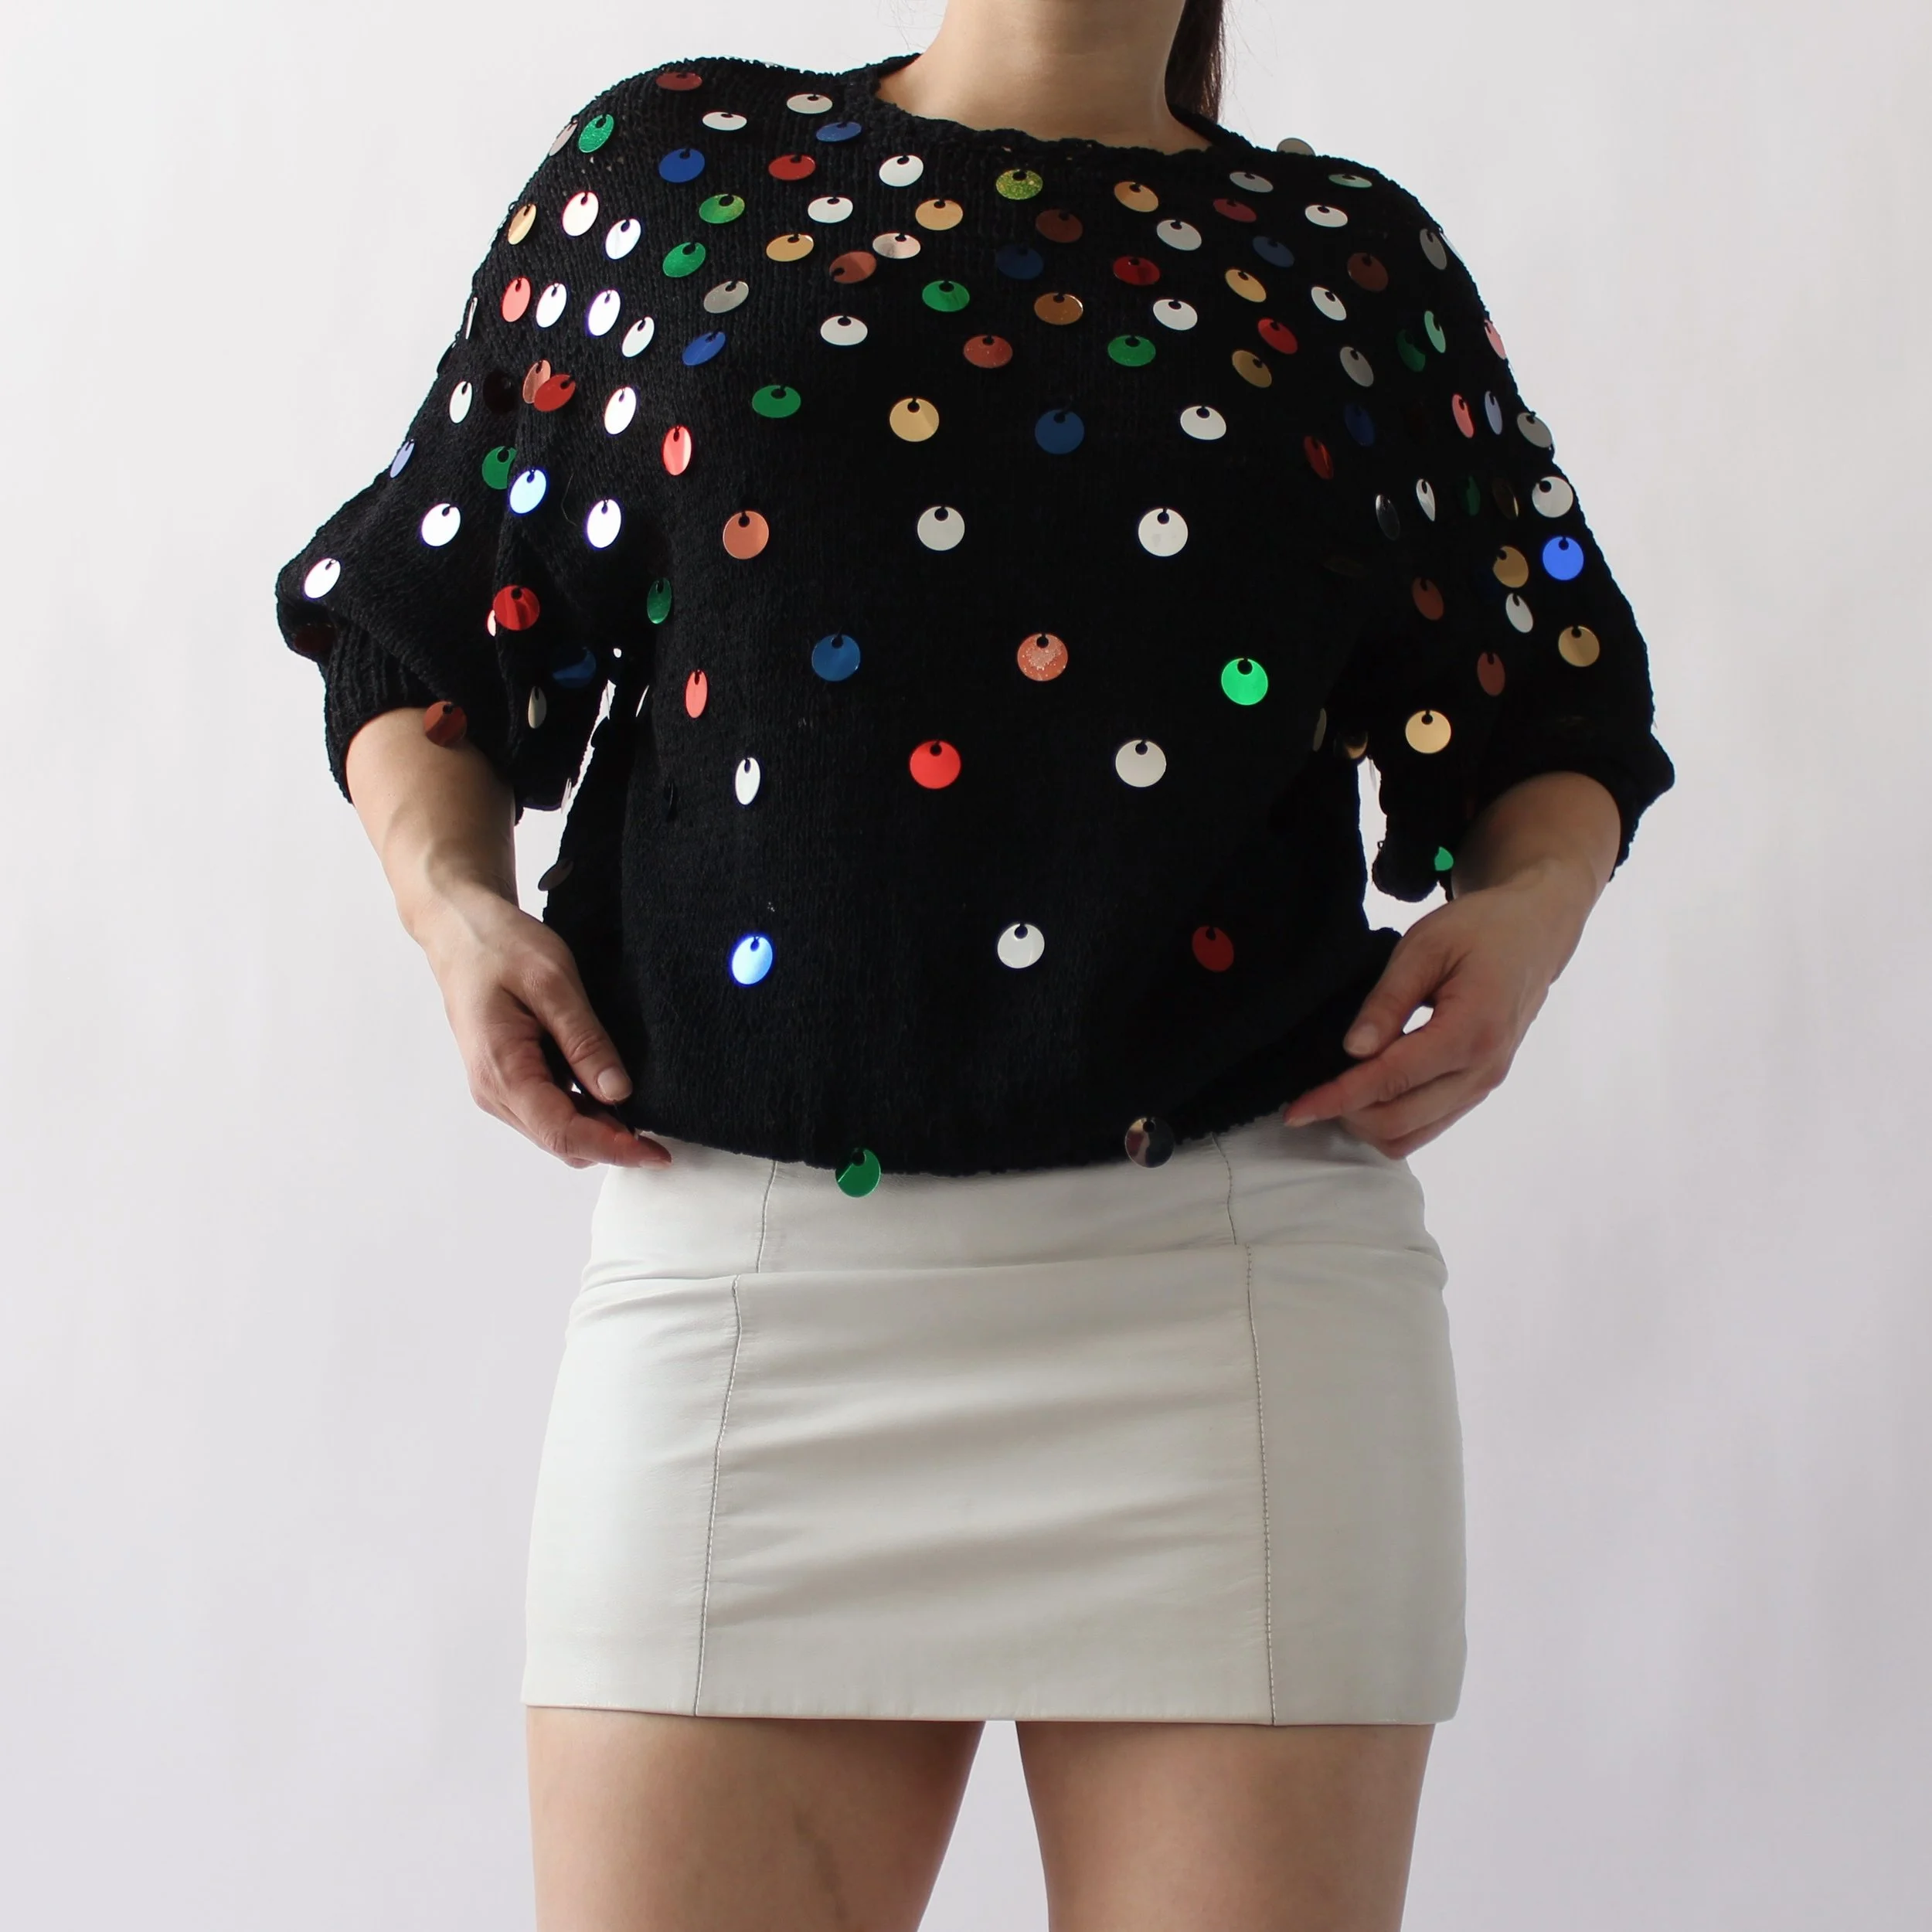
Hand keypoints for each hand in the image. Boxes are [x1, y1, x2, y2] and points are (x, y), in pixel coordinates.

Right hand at [413, 879, 670, 1170]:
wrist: (459, 930)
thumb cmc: (499, 947)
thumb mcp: (553, 984)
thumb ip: (585, 1041)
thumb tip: (618, 1092)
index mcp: (503, 1071)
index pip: (563, 1133)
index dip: (613, 1148)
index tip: (657, 1153)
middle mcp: (494, 1091)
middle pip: (560, 1141)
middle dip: (610, 1144)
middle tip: (660, 1132)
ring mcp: (497, 1088)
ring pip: (555, 1131)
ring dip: (597, 1128)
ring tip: (639, 1108)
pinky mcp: (506, 1078)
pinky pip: (549, 1109)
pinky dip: (581, 1109)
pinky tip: (607, 1087)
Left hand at [1280, 857, 1596, 1158]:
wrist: (1534, 933)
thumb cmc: (1480, 929)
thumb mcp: (1425, 947)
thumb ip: (1388, 1001)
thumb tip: (1353, 1051)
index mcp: (1471, 1032)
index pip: (1391, 1081)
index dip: (1338, 1098)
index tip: (1296, 1110)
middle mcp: (1483, 1070)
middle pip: (1399, 1122)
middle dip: (1347, 1114)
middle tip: (1312, 1091)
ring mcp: (1485, 1084)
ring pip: (1413, 1135)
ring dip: (1368, 1122)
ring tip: (1338, 1090)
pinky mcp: (1480, 1088)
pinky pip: (1429, 1125)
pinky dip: (1392, 1119)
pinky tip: (1368, 1090)